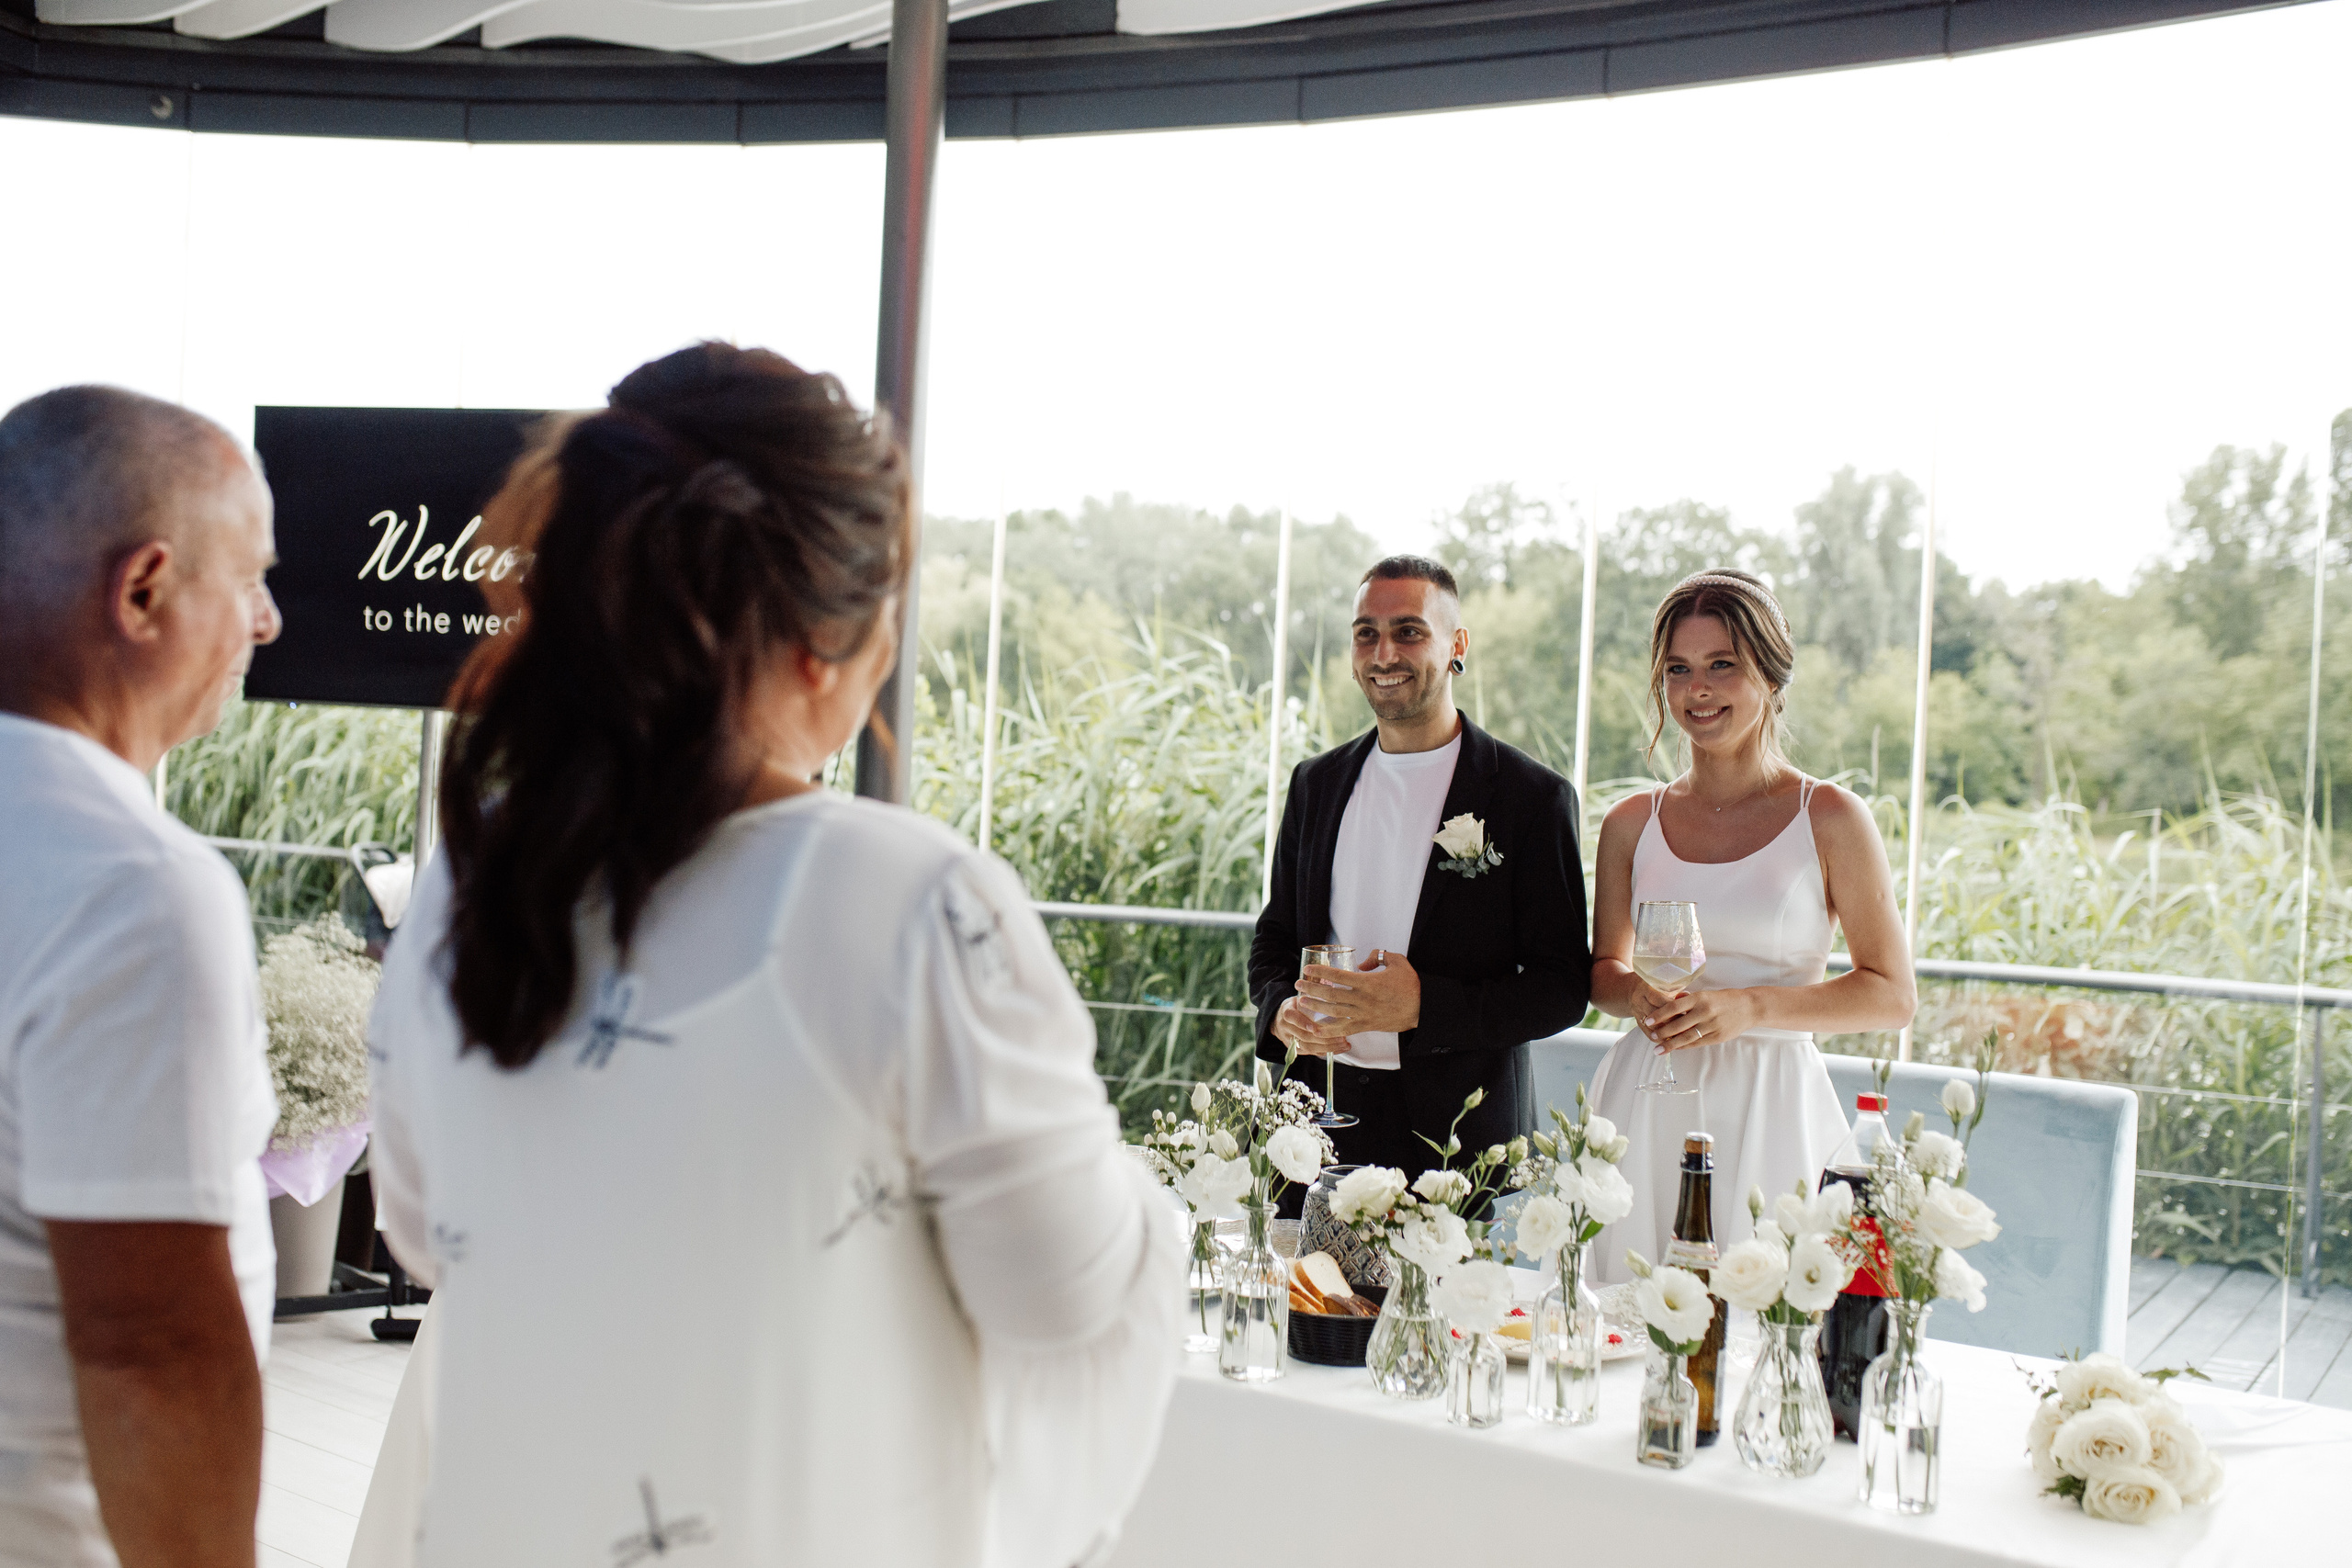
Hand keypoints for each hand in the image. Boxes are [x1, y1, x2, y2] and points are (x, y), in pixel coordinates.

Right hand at [1275, 995, 1353, 1055]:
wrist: (1282, 1019)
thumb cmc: (1297, 1005)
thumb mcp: (1300, 998)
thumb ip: (1312, 997)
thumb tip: (1334, 989)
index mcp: (1287, 1012)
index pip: (1292, 1018)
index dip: (1303, 1023)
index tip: (1315, 1027)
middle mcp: (1286, 1028)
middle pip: (1303, 1036)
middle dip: (1323, 1038)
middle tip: (1341, 1036)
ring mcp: (1291, 1040)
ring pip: (1309, 1047)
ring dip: (1328, 1046)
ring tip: (1344, 1043)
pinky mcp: (1297, 1050)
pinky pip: (1313, 1053)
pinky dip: (1328, 1051)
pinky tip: (1340, 1048)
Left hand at [1294, 950, 1421, 1035]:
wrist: (1422, 1009)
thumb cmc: (1410, 984)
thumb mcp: (1397, 961)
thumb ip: (1377, 957)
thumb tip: (1362, 963)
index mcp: (1369, 983)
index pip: (1339, 977)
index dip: (1321, 972)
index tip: (1308, 969)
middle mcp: (1363, 1000)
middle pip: (1331, 995)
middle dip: (1312, 989)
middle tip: (1298, 984)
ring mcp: (1363, 1015)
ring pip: (1334, 1012)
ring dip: (1316, 1007)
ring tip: (1301, 1001)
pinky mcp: (1366, 1026)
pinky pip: (1344, 1029)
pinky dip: (1328, 1030)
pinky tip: (1315, 1028)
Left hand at [1643, 987, 1762, 1052]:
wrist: (1749, 1007)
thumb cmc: (1724, 999)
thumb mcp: (1706, 994)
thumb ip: (1688, 999)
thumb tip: (1669, 1002)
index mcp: (1699, 998)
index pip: (1673, 1007)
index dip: (1659, 1015)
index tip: (1648, 1021)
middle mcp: (1704, 1011)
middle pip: (1678, 1025)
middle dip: (1662, 1032)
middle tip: (1651, 1036)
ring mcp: (1711, 1025)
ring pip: (1686, 1037)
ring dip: (1670, 1044)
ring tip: (1658, 1049)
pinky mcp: (1717, 1037)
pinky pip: (1697, 1043)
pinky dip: (1684, 1046)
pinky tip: (1675, 1048)